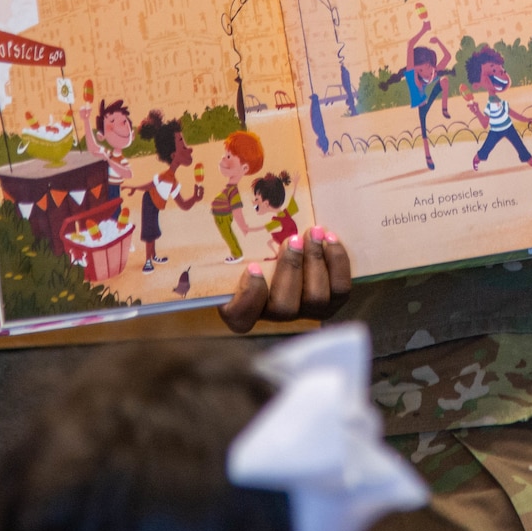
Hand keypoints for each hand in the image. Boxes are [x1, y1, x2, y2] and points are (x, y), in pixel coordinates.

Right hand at [219, 226, 351, 332]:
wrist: (293, 248)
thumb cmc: (252, 246)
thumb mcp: (233, 247)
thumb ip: (224, 242)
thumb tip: (190, 212)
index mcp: (242, 307)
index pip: (241, 318)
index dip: (249, 296)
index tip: (253, 266)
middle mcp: (274, 316)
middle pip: (283, 308)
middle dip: (290, 269)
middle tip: (291, 239)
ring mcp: (305, 311)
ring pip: (315, 299)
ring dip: (315, 262)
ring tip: (313, 233)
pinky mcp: (332, 302)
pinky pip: (341, 289)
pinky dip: (337, 262)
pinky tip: (329, 238)